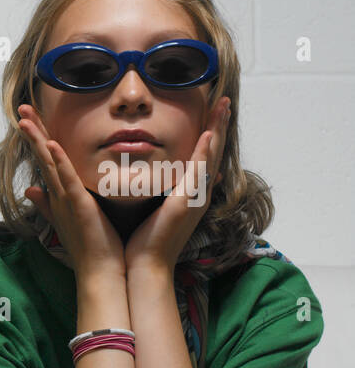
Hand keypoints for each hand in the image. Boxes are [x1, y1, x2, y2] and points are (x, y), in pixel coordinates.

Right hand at [18, 104, 126, 277]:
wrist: (100, 272)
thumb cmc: (93, 248)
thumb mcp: (69, 220)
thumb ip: (49, 204)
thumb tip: (31, 190)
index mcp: (59, 197)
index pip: (46, 162)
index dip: (37, 139)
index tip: (29, 120)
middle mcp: (58, 196)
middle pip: (42, 157)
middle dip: (32, 132)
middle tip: (21, 109)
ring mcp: (66, 199)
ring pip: (49, 163)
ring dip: (38, 139)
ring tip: (26, 118)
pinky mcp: (78, 205)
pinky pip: (66, 178)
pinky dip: (58, 161)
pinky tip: (51, 144)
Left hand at [124, 96, 230, 274]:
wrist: (144, 266)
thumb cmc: (144, 241)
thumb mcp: (155, 210)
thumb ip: (159, 193)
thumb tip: (157, 179)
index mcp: (190, 194)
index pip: (203, 157)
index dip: (210, 134)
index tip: (212, 112)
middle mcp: (198, 194)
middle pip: (214, 152)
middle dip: (219, 126)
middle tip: (223, 101)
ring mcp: (195, 198)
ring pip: (211, 157)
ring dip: (217, 130)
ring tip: (221, 107)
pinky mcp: (187, 203)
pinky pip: (199, 172)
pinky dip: (205, 153)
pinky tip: (207, 135)